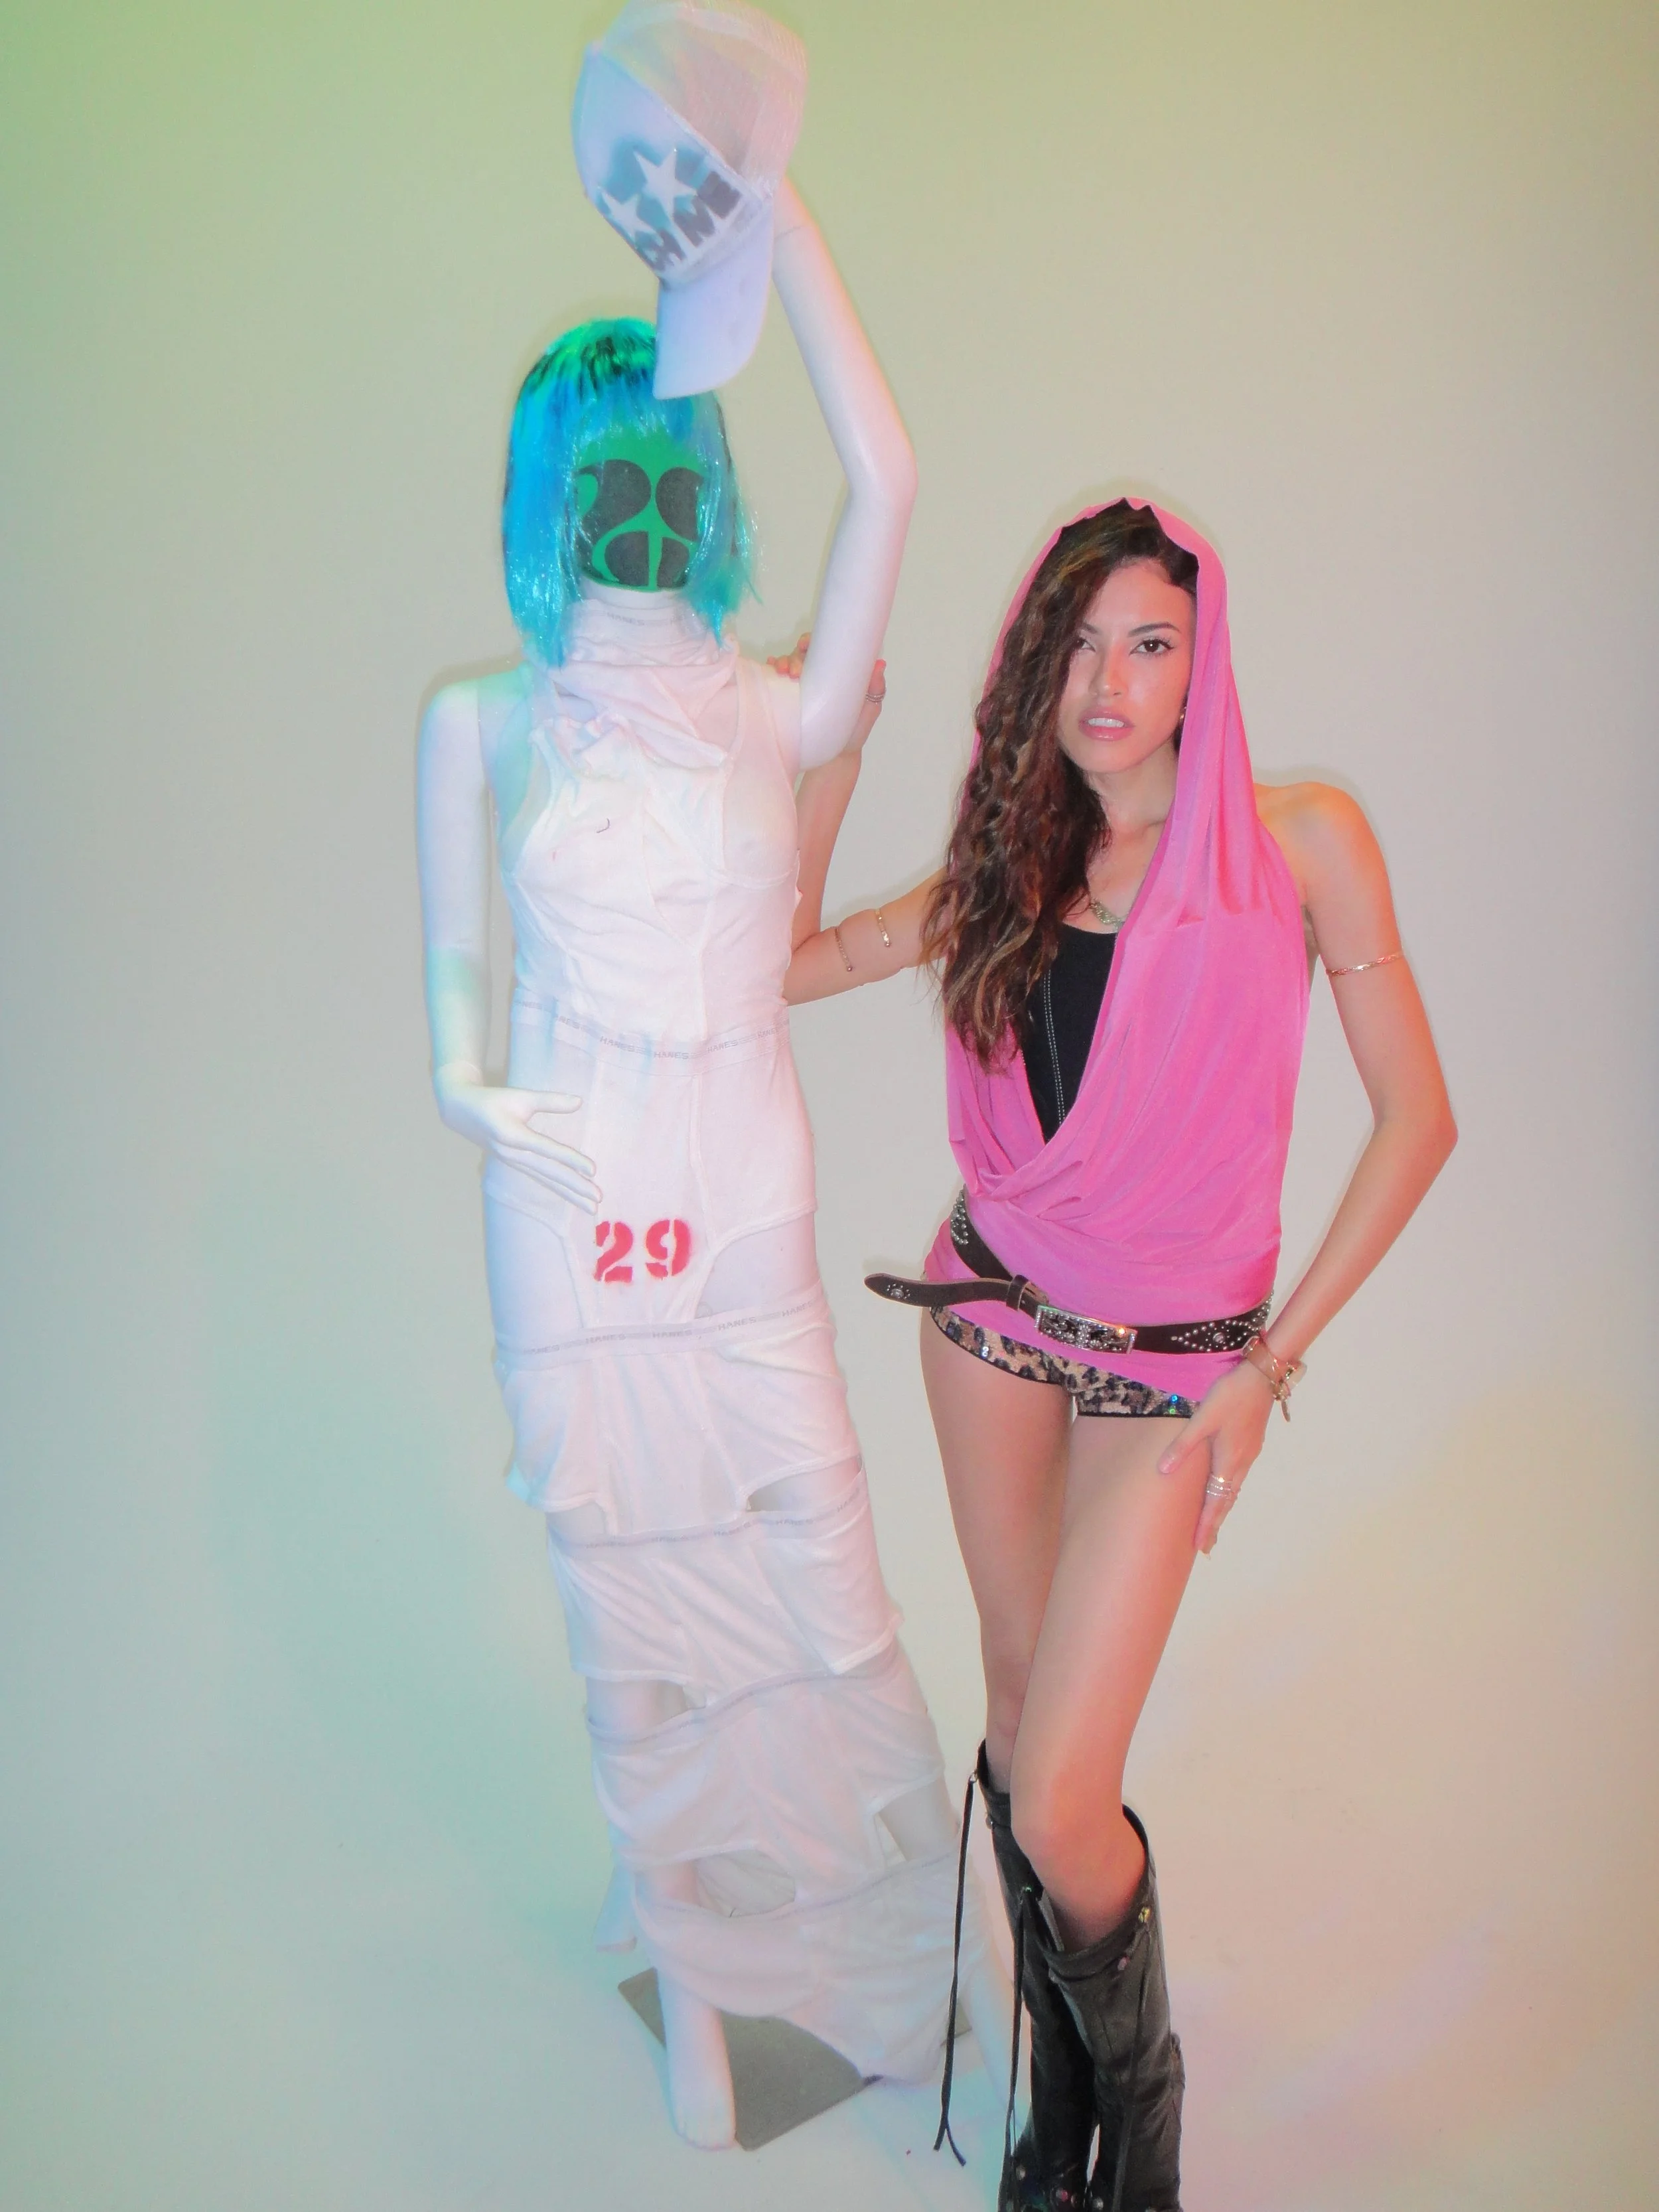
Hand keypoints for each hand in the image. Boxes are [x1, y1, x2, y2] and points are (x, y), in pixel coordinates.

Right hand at [434, 1067, 599, 1211]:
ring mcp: (513, 1162)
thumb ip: (549, 1100)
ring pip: (546, 1181)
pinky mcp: (514, 1164)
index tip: (593, 1170)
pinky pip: (540, 1179)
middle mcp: (512, 1154)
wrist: (460, 1112)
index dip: (570, 1160)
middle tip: (598, 1199)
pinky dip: (558, 1189)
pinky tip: (573, 1197)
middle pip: (549, 1173)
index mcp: (512, 1135)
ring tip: (591, 1208)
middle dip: (575, 1187)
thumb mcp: (520, 1096)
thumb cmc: (492, 1100)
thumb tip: (580, 1101)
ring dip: (570, 1194)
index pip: (547, 1150)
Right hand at [767, 631, 886, 752]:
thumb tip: (879, 665)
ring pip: (788, 666)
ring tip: (782, 672)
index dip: (811, 640)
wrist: (837, 759)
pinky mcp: (791, 700)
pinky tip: (769, 668)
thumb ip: (875, 689)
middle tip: (794, 672)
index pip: (823, 647)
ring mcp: (802, 687)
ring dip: (782, 663)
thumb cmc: (854, 732)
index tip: (805, 644)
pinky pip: (777, 682)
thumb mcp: (869, 710)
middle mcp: (817, 674)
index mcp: (835, 671)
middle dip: (794, 657)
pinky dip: (770, 672)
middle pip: (801, 655)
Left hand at [1157, 1359, 1275, 1553]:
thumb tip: (1163, 1472)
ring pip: (1233, 1489)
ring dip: (1222, 1508)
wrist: (1262, 1376)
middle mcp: (1241, 1462)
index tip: (1201, 1547)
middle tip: (1206, 1546)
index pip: (1215, 1501)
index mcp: (1228, 1459)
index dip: (1207, 1524)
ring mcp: (1249, 1453)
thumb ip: (1182, 1446)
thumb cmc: (1230, 1395)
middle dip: (1215, 1523)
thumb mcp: (1202, 1418)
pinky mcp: (1251, 1443)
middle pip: (1227, 1500)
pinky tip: (1224, 1489)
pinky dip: (1229, 1491)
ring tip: (1213, 1524)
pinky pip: (1238, 1477)